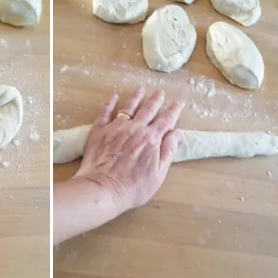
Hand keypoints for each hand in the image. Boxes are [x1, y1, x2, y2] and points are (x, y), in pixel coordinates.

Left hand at [75, 86, 184, 211]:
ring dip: (136, 97)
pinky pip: (105, 113)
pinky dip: (110, 104)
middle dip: (155, 100)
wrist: (103, 188)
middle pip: (148, 110)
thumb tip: (177, 133)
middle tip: (160, 92)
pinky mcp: (99, 130)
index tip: (178, 103)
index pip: (166, 121)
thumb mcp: (159, 173)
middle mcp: (135, 128)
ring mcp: (116, 128)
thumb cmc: (134, 186)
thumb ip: (168, 150)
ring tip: (140, 88)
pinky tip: (114, 97)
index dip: (173, 111)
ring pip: (128, 107)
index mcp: (152, 139)